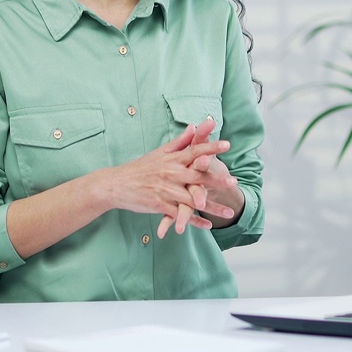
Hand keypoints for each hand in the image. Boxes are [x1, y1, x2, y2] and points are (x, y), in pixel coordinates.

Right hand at [97, 125, 231, 228]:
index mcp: (172, 159)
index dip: (211, 148)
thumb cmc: (140, 168)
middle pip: (197, 177)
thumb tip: (193, 126)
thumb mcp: (159, 152)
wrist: (117, 184)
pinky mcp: (160, 205)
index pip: (194, 151)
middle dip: (216, 180)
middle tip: (233, 182)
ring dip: (211, 206)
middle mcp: (170, 174)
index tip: (227, 145)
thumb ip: (180, 142)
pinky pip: (180, 215)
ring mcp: (165, 190)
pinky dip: (194, 221)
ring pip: (192, 200)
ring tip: (229, 213)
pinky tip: (208, 225)